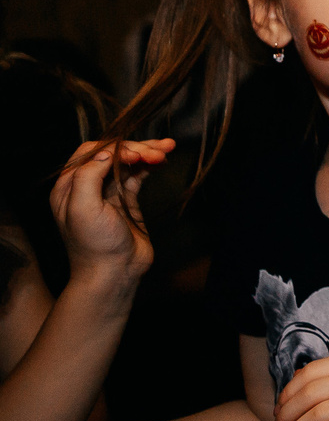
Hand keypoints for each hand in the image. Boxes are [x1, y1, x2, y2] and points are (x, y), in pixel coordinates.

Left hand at [51, 138, 171, 292]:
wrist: (114, 273)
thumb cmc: (94, 245)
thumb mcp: (83, 208)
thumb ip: (88, 176)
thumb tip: (106, 151)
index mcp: (68, 187)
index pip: (91, 152)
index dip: (115, 147)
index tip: (136, 154)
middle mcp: (86, 187)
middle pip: (112, 154)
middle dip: (137, 148)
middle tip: (158, 152)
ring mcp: (107, 193)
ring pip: (127, 162)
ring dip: (147, 153)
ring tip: (168, 149)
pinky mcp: (125, 200)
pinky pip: (137, 175)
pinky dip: (150, 165)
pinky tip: (162, 161)